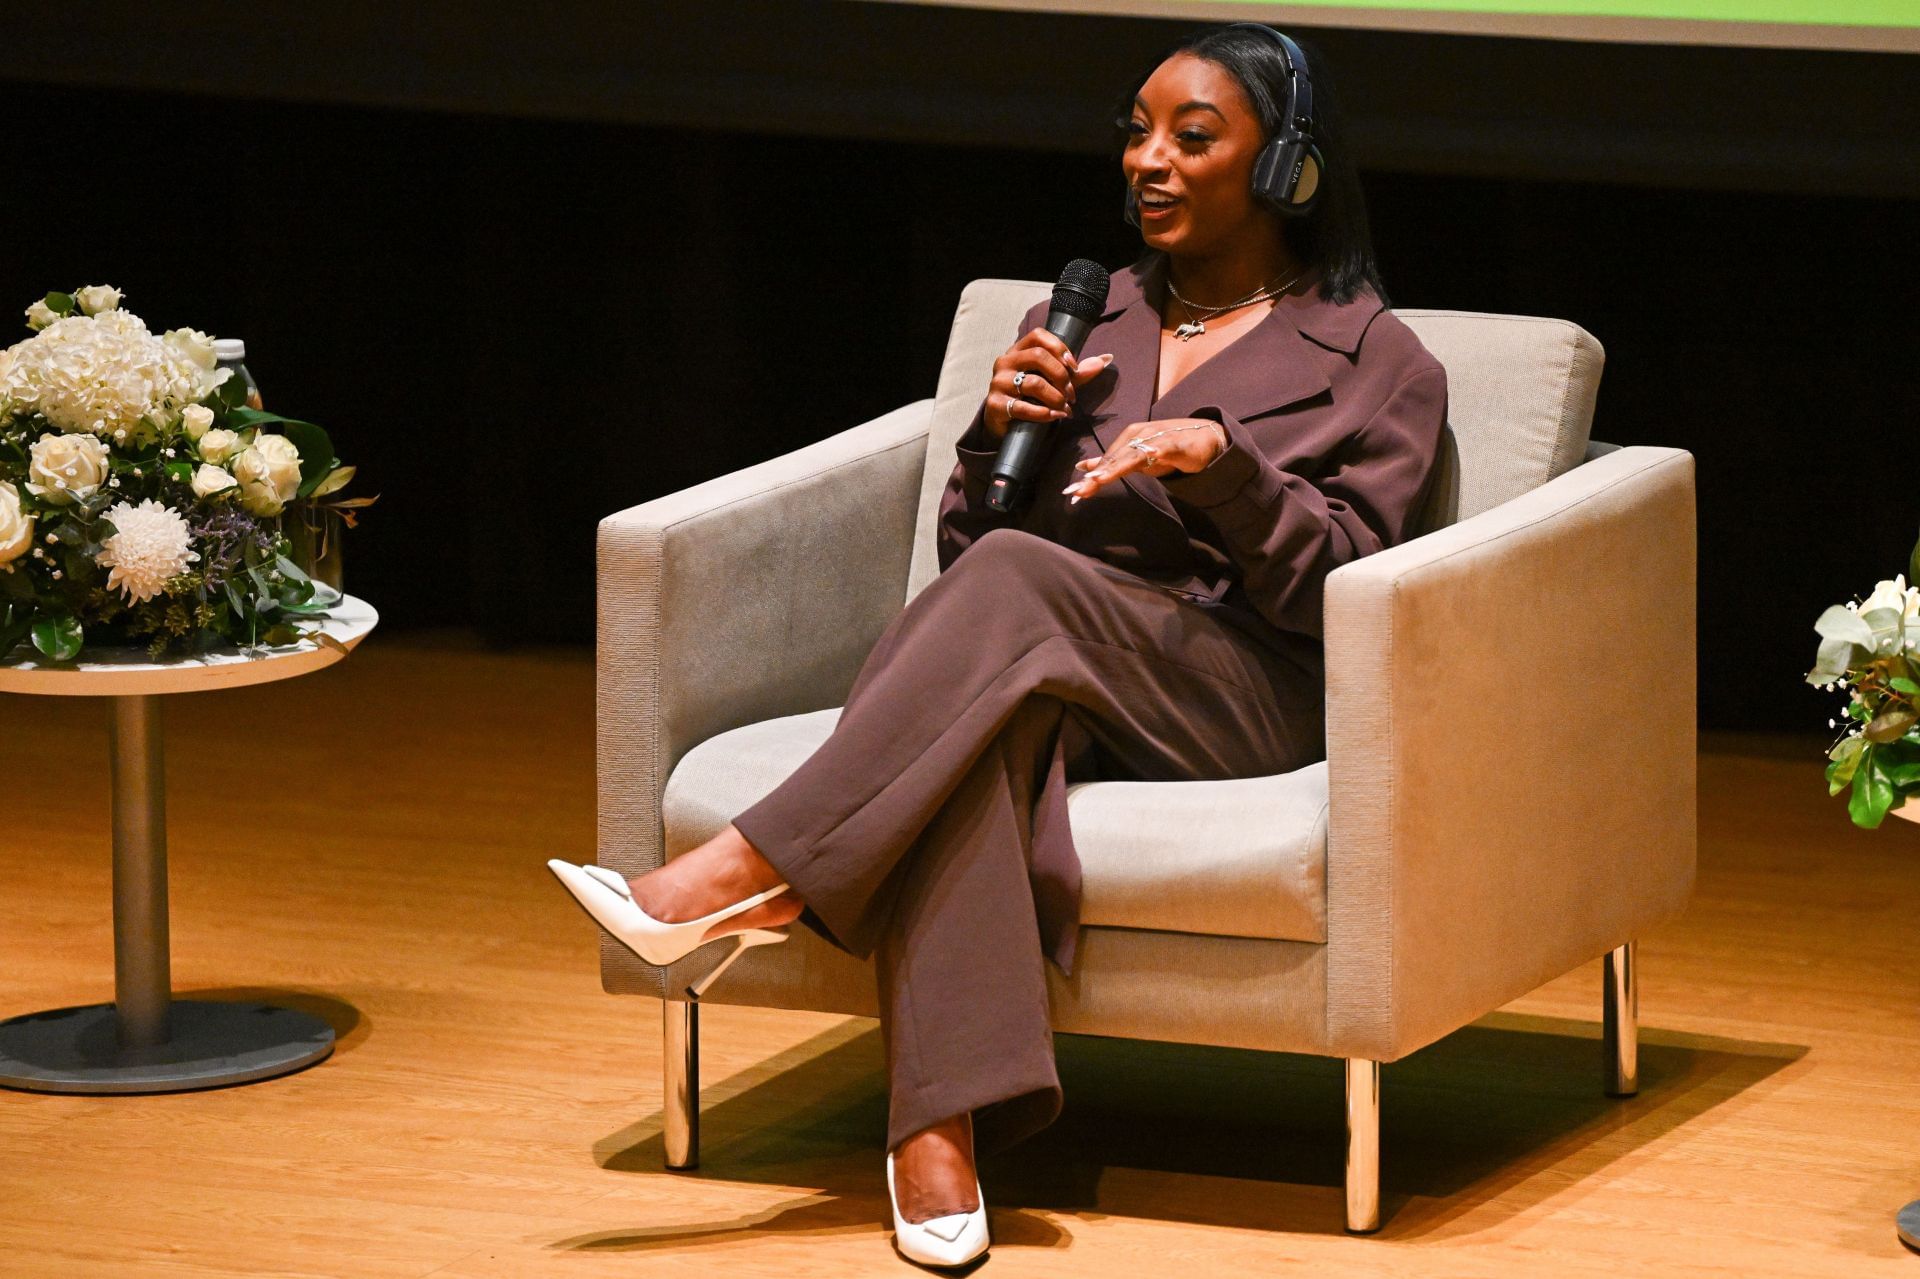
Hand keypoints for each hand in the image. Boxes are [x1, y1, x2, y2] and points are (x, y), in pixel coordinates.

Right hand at [982, 329, 1114, 441]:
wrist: (1005, 423)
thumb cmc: (1031, 397)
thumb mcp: (1054, 382)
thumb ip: (1078, 372)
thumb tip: (1106, 359)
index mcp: (1019, 351)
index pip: (1039, 336)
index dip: (1060, 348)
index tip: (1074, 367)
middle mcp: (1006, 362)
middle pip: (1038, 356)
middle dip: (1061, 376)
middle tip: (1072, 394)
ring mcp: (998, 383)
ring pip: (1034, 383)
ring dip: (1056, 398)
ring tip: (1065, 408)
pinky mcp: (996, 405)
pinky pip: (1023, 407)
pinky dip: (1045, 413)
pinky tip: (1055, 417)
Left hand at [1062, 419, 1227, 502]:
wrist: (1207, 436)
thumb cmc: (1171, 448)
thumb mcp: (1140, 458)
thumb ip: (1115, 462)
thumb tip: (1086, 468)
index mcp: (1128, 439)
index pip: (1106, 461)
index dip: (1090, 478)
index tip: (1073, 494)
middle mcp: (1137, 435)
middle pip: (1112, 459)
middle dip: (1094, 477)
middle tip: (1076, 493)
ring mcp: (1154, 437)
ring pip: (1128, 455)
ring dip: (1111, 468)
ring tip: (1096, 480)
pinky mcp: (1171, 442)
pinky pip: (1154, 450)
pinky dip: (1143, 456)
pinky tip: (1134, 463)